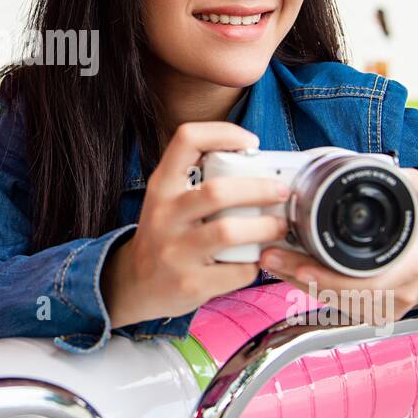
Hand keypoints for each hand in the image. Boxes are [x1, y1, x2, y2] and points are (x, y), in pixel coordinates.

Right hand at [100, 122, 291, 328]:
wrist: (136, 284)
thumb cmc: (165, 234)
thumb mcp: (168, 200)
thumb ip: (201, 181)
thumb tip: (259, 166)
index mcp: (161, 186)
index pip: (186, 140)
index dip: (224, 133)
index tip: (251, 143)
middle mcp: (164, 215)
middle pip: (218, 191)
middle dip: (260, 189)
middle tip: (281, 192)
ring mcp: (175, 252)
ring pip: (229, 232)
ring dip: (265, 227)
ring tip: (279, 227)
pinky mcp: (191, 284)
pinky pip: (237, 270)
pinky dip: (255, 263)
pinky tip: (256, 258)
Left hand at [257, 168, 417, 321]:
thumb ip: (411, 188)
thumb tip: (403, 172)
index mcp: (408, 270)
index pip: (365, 284)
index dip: (331, 279)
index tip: (301, 266)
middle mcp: (393, 296)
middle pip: (338, 294)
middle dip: (299, 276)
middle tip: (270, 257)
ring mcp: (377, 309)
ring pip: (329, 300)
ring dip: (295, 281)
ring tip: (270, 259)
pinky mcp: (362, 314)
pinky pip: (328, 304)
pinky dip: (303, 286)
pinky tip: (283, 270)